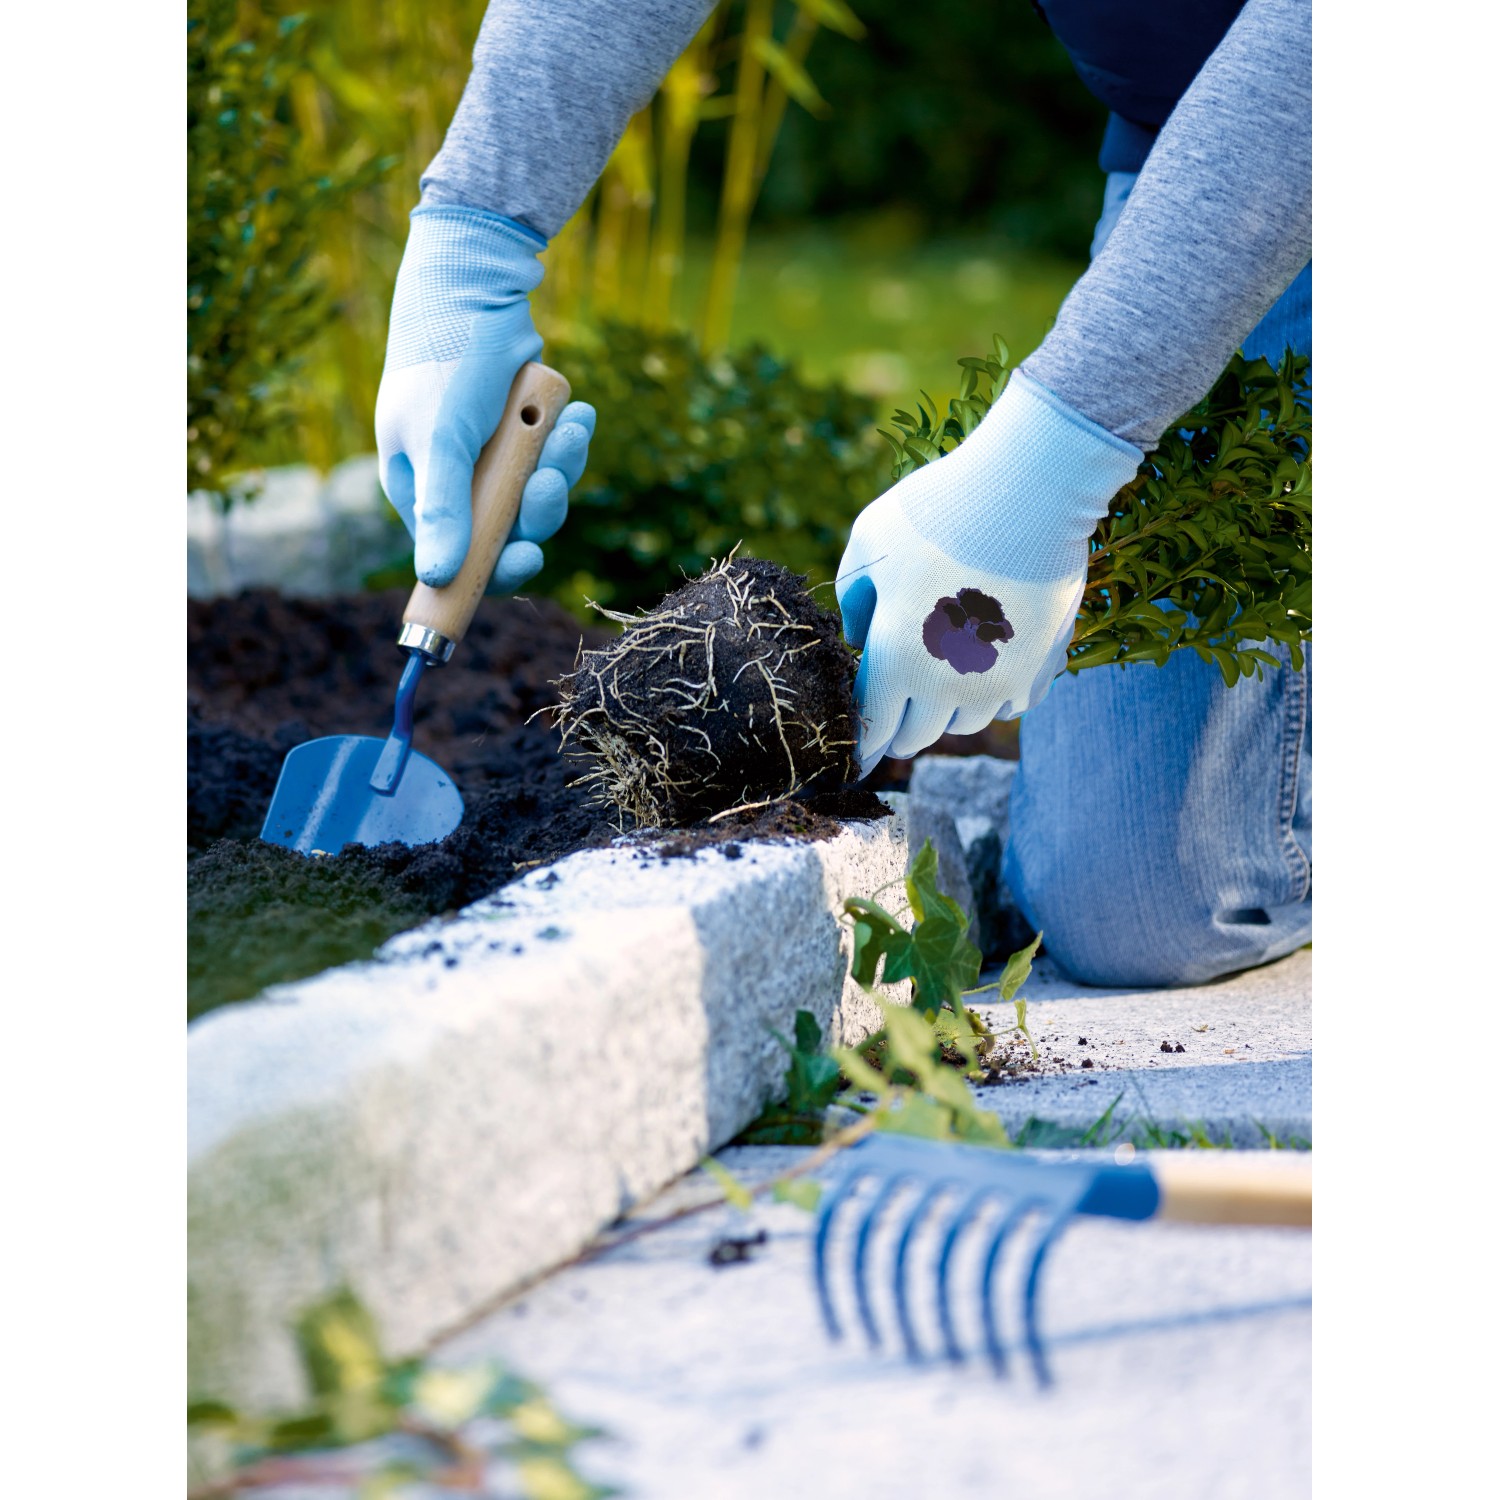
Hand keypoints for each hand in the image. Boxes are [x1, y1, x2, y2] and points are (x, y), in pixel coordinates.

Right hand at [375, 205, 595, 589]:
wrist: (476, 287)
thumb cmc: (446, 363)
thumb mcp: (441, 441)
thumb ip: (443, 511)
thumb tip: (437, 578)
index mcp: (420, 491)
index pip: (457, 557)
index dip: (493, 567)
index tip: (527, 557)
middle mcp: (455, 481)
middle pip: (509, 532)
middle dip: (538, 507)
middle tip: (550, 479)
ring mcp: (492, 457)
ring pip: (539, 496)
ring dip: (560, 467)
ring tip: (571, 430)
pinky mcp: (524, 434)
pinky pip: (555, 459)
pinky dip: (570, 440)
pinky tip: (580, 416)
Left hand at [835, 369, 1142, 771]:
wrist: (1030, 493)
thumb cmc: (939, 511)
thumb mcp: (868, 540)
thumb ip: (853, 596)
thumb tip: (858, 638)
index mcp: (897, 660)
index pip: (872, 727)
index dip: (860, 745)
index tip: (853, 759)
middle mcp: (947, 686)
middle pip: (917, 735)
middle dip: (900, 728)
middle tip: (894, 717)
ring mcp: (999, 683)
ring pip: (965, 723)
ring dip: (949, 709)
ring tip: (942, 676)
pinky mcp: (1040, 670)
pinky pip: (1011, 704)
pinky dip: (996, 693)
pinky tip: (990, 663)